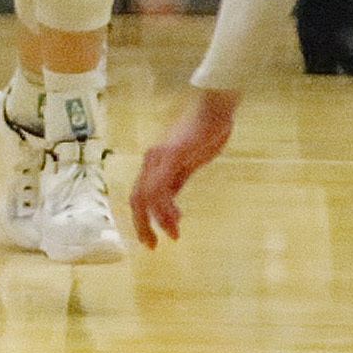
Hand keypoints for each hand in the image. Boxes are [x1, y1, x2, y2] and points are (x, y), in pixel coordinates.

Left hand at [132, 89, 239, 246]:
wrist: (216, 107)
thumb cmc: (207, 130)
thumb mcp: (190, 161)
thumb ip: (178, 179)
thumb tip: (171, 202)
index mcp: (155, 162)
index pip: (141, 195)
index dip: (143, 218)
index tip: (154, 236)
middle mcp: (152, 161)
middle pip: (137, 200)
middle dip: (142, 226)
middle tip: (152, 245)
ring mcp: (159, 159)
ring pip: (146, 198)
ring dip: (156, 222)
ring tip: (171, 237)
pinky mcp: (171, 158)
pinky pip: (161, 190)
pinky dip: (165, 210)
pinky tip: (175, 222)